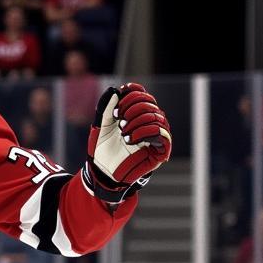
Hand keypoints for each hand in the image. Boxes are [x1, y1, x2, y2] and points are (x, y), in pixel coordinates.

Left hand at [85, 82, 171, 201]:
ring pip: (156, 117)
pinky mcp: (160, 151)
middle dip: (133, 107)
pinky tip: (129, 139)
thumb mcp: (101, 126)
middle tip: (119, 119)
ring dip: (137, 121)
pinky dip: (145, 132)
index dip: (133, 92)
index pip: (143, 95)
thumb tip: (115, 90)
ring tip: (123, 132)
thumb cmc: (102, 150)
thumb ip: (106, 108)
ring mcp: (156, 137)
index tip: (120, 97)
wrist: (101, 172)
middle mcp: (149, 123)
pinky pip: (161, 134)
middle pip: (150, 103)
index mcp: (136, 115)